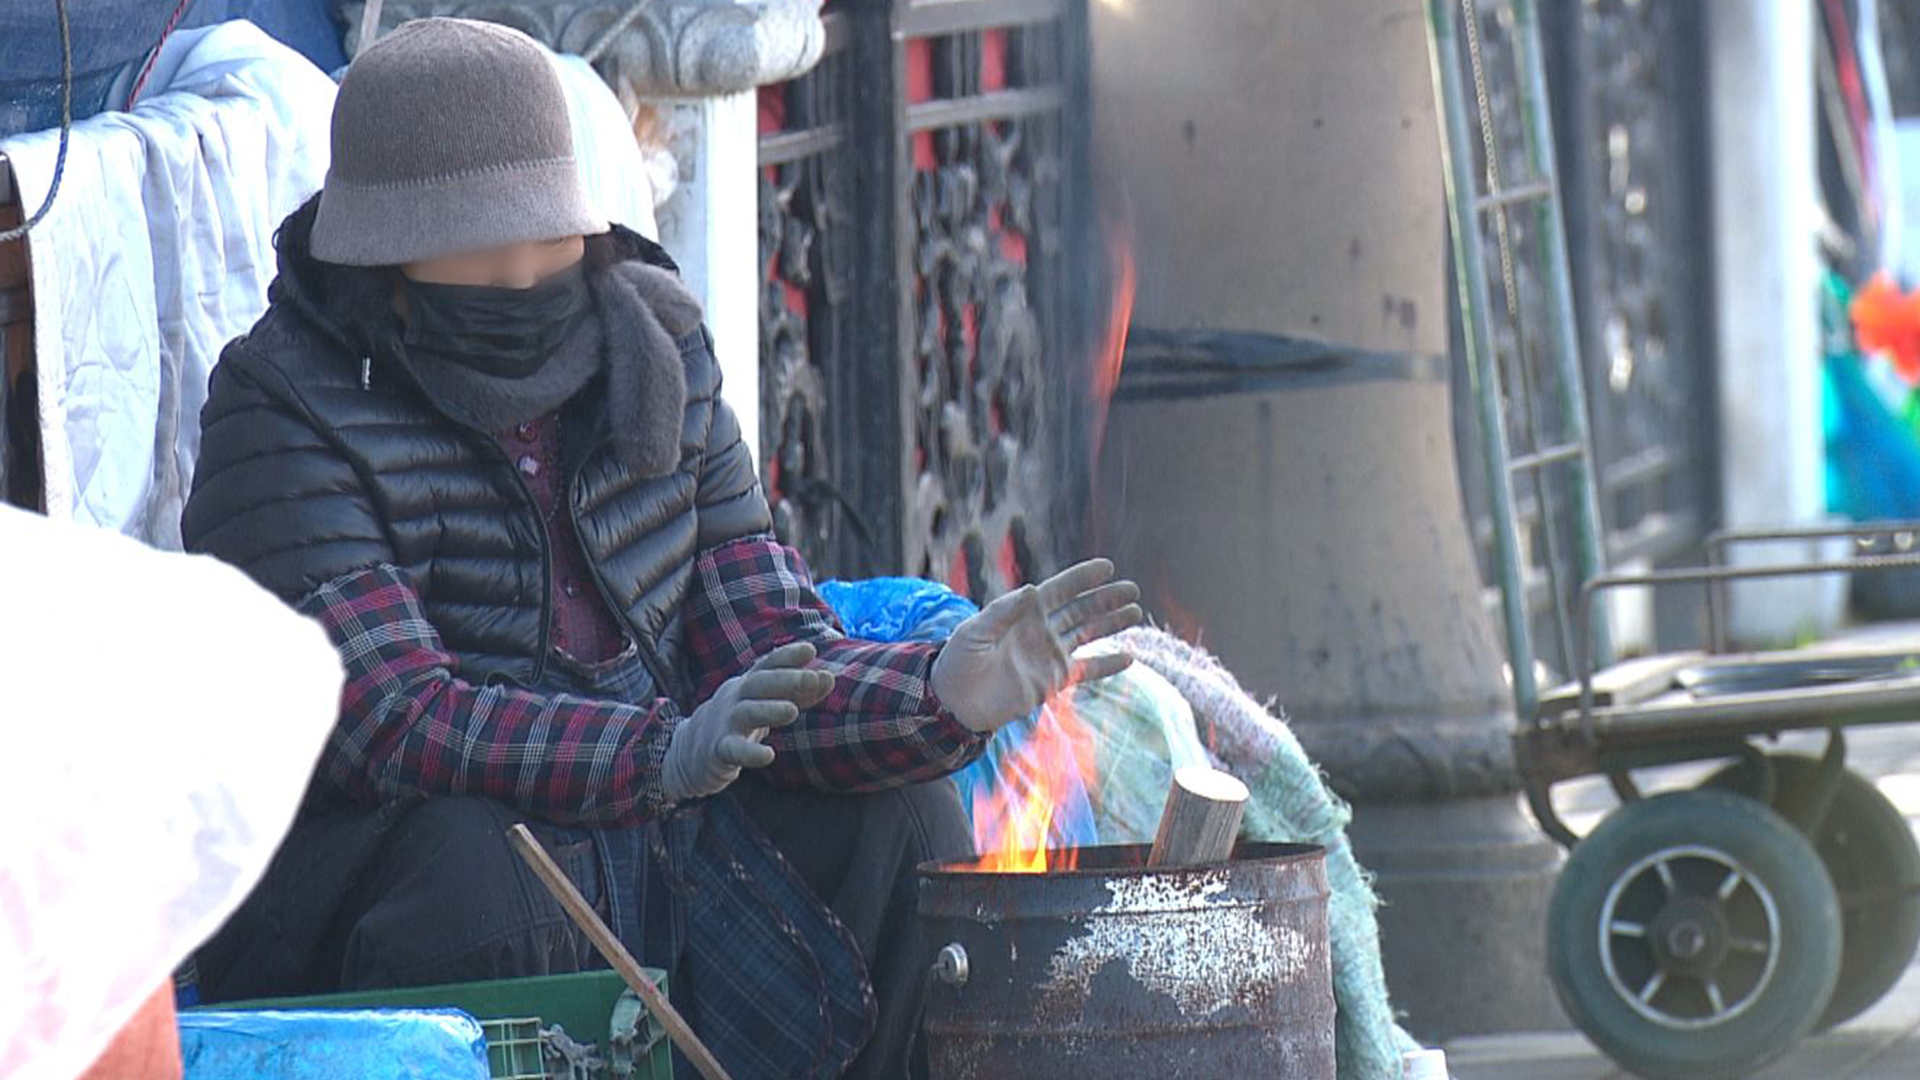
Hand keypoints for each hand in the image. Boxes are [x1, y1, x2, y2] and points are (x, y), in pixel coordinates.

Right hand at [661, 641, 834, 801]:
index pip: (768, 665)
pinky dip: (750, 753)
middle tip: (814, 678)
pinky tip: (768, 755)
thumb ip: (799, 692)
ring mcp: (726, 723)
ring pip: (747, 712)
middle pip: (759, 683)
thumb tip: (829, 677)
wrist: (693, 751)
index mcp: (749, 684)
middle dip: (786, 679)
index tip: (810, 650)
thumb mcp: (767, 702)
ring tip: (792, 711)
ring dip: (770, 710)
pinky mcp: (720, 750)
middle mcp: (736, 698)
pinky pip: (734, 750)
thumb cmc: (741, 721)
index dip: (787, 656)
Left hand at [931, 559, 1143, 733]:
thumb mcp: (975, 631)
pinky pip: (1087, 670)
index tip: (1107, 567)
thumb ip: (1004, 611)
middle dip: (1106, 599)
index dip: (1083, 578)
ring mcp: (1050, 654)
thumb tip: (1034, 590)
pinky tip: (1129, 658)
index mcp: (1024, 611)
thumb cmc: (959, 662)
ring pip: (1088, 634)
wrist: (955, 702)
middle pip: (1081, 609)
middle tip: (1132, 590)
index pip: (1060, 590)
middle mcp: (1042, 629)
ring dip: (1111, 624)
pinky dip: (1107, 665)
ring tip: (1135, 612)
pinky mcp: (1054, 680)